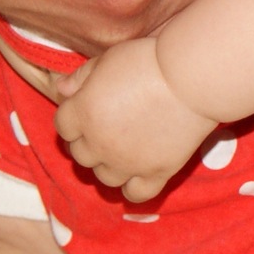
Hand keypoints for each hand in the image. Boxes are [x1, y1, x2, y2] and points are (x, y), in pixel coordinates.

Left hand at [53, 37, 216, 200]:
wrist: (192, 77)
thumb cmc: (149, 61)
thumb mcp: (108, 59)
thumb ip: (81, 76)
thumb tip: (61, 89)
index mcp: (83, 113)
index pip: (63, 127)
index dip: (74, 118)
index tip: (89, 108)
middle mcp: (99, 143)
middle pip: (80, 155)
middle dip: (89, 141)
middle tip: (110, 126)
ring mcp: (127, 162)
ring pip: (104, 177)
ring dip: (109, 165)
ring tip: (124, 149)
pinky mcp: (156, 173)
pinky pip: (135, 194)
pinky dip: (133, 187)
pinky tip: (139, 173)